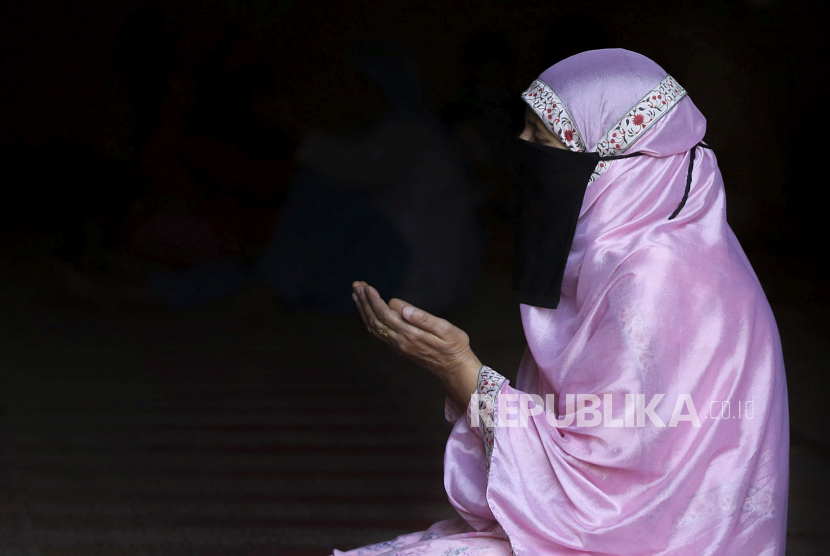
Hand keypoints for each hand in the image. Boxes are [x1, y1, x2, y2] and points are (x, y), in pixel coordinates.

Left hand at [351, 281, 480, 409]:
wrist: (454, 368)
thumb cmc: (454, 345)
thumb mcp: (446, 329)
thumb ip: (424, 318)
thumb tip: (404, 309)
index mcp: (411, 333)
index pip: (386, 314)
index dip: (374, 300)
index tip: (367, 287)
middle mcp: (400, 341)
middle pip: (375, 320)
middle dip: (364, 302)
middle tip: (357, 285)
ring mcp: (398, 345)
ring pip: (374, 327)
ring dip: (364, 310)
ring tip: (356, 295)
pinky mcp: (398, 347)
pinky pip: (378, 333)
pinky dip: (369, 320)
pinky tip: (367, 312)